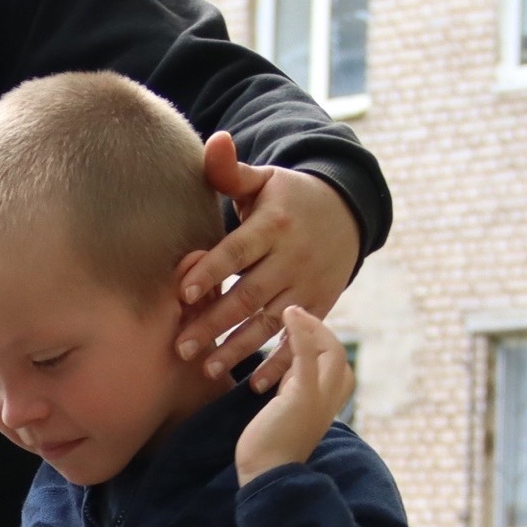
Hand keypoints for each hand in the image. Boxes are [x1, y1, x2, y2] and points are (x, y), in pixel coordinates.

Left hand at [174, 134, 361, 391]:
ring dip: (240, 348)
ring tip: (207, 367)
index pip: (239, 250)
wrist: (345, 212)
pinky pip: (299, 339)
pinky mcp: (322, 305)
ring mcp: (310, 283)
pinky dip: (280, 363)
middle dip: (216, 321)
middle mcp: (295, 255)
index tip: (183, 292)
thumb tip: (215, 142)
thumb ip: (230, 171)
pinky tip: (255, 385)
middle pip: (251, 293)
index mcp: (275, 223)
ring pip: (272, 321)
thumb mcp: (262, 180)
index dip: (212, 270)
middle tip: (180, 346)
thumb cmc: (284, 198)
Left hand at [235, 308, 354, 483]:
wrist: (266, 475)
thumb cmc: (268, 447)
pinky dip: (301, 330)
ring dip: (311, 326)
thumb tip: (286, 369)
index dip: (319, 341)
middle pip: (336, 351)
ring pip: (329, 348)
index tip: (299, 328)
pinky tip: (290, 313)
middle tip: (295, 314)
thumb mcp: (286, 410)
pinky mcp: (304, 395)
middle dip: (318, 330)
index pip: (335, 361)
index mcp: (329, 401)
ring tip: (292, 311)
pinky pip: (308, 354)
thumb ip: (293, 389)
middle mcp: (332, 398)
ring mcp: (321, 396)